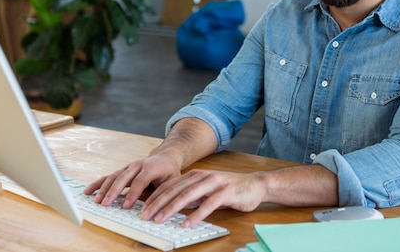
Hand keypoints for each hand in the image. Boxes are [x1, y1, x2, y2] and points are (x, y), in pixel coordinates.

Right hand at [84, 154, 180, 208]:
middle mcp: (137, 165)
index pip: (140, 181)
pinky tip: (88, 191)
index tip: (125, 206)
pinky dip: (98, 184)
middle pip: (123, 178)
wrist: (165, 156)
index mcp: (150, 167)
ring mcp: (128, 167)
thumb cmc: (169, 171)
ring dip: (103, 189)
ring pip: (113, 177)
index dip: (132, 194)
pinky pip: (108, 177)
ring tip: (96, 201)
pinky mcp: (122, 170)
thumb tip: (158, 208)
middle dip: (113, 192)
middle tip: (106, 204)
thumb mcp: (172, 180)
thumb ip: (164, 192)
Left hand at [141, 169, 265, 227]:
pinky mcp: (226, 192)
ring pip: (188, 195)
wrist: (256, 185)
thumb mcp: (206, 191)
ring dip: (172, 208)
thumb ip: (191, 196)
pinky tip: (186, 223)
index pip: (170, 186)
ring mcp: (214, 183)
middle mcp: (202, 176)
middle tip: (146, 216)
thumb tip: (171, 207)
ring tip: (160, 220)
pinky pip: (208, 204)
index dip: (155, 197)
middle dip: (158, 204)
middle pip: (175, 190)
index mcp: (195, 175)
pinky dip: (195, 215)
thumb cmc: (229, 190)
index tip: (143, 209)